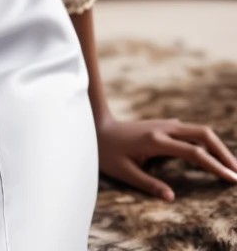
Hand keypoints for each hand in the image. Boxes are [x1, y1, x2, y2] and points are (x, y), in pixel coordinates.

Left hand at [96, 112, 236, 201]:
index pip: (194, 152)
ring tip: (229, 166)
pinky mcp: (164, 125)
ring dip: (216, 146)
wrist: (97, 127)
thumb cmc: (108, 152)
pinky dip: (205, 142)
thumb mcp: (124, 172)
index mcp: (156, 141)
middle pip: (203, 134)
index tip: (232, 178)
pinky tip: (210, 156)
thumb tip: (171, 197)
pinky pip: (190, 132)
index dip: (215, 166)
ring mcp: (165, 124)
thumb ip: (148, 184)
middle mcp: (164, 128)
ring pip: (198, 130)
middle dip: (223, 152)